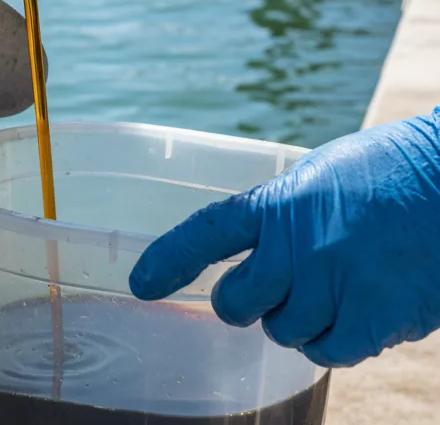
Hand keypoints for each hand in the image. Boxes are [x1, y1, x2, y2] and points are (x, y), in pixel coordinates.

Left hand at [129, 110, 439, 367]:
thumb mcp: (317, 178)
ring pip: (283, 333)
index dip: (169, 259)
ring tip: (333, 287)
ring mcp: (336, 283)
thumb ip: (280, 216)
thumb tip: (255, 255)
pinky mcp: (376, 317)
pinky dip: (334, 342)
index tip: (140, 284)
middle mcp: (299, 245)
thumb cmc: (386, 174)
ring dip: (298, 320)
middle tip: (268, 289)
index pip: (207, 233)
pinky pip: (328, 353)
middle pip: (237, 302)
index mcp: (279, 202)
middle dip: (243, 302)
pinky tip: (356, 313)